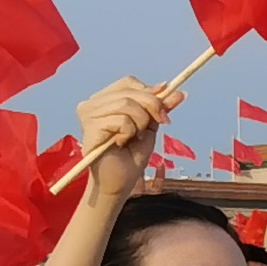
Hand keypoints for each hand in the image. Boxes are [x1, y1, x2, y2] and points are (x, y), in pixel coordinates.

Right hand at [72, 77, 170, 197]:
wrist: (119, 182)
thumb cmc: (130, 156)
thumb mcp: (150, 127)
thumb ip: (160, 108)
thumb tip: (178, 92)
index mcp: (104, 100)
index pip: (129, 82)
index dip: (150, 93)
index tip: (163, 110)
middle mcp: (92, 103)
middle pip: (130, 92)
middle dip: (151, 108)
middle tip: (154, 125)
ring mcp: (88, 114)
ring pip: (127, 104)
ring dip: (139, 124)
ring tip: (132, 138)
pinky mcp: (90, 127)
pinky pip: (122, 120)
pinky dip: (129, 133)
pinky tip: (120, 144)